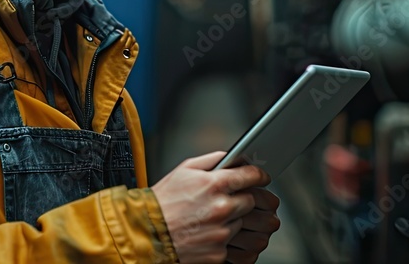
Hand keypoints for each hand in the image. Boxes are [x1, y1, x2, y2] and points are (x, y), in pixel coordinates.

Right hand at [151, 152, 276, 263]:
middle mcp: (221, 208)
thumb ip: (212, 160)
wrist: (146, 232)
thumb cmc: (162, 201)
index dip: (259, 175)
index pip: (250, 176)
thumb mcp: (184, 170)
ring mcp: (221, 232)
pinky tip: (208, 232)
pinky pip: (233, 244)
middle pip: (252, 201)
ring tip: (214, 218)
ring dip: (234, 220)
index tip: (262, 177)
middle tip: (234, 198)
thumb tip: (232, 157)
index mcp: (214, 184)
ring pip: (243, 223)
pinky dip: (224, 238)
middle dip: (245, 198)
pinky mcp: (219, 252)